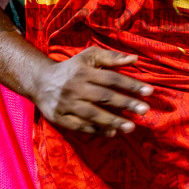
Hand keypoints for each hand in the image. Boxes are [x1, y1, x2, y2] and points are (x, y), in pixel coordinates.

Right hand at [30, 48, 153, 135]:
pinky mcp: (60, 118)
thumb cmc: (71, 68)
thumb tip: (134, 59)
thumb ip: (112, 57)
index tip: (149, 91)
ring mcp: (67, 104)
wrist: (40, 81)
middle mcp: (75, 87)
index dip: (130, 85)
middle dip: (126, 103)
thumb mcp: (89, 57)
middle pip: (104, 97)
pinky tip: (112, 132)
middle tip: (145, 110)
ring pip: (93, 114)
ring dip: (113, 120)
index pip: (111, 79)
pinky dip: (97, 130)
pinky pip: (80, 126)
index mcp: (83, 71)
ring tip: (131, 126)